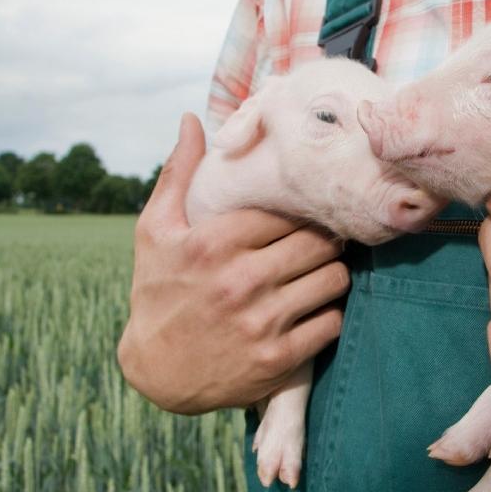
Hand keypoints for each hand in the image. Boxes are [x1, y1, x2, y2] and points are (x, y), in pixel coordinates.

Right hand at [117, 114, 348, 414]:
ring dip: (333, 274)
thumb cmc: (159, 290)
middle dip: (325, 238)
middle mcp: (241, 281)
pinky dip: (330, 314)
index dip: (301, 209)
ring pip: (335, 279)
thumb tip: (191, 119)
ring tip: (319, 272)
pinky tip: (313, 309)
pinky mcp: (279, 359)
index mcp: (214, 242)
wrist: (156, 372)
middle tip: (321, 240)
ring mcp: (263, 322)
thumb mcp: (155, 230)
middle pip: (320, 241)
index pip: (288, 209)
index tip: (304, 212)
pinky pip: (333, 323)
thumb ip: (179, 173)